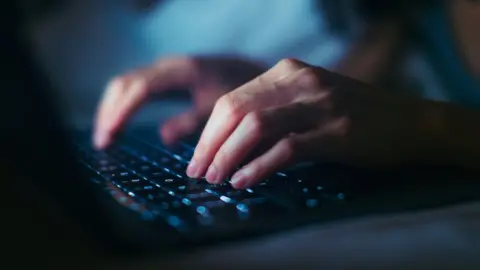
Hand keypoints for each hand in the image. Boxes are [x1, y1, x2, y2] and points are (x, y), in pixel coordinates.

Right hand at [93, 56, 264, 148]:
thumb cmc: (238, 92)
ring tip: (105, 139)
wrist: (250, 72)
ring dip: (111, 110)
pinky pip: (133, 89)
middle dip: (109, 112)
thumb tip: (163, 136)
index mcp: (181, 71)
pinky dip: (122, 107)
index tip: (109, 135)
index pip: (141, 88)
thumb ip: (192, 122)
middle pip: (124, 84)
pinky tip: (118, 126)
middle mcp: (167, 66)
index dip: (122, 111)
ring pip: (125, 85)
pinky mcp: (163, 77)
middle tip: (103, 144)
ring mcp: (163, 69)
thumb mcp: (219, 110)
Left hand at [186, 58, 438, 188]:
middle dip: (210, 145)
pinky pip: (287, 148)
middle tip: (198, 173)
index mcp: (288, 71)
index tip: (198, 158)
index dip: (208, 131)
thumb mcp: (308, 102)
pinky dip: (259, 166)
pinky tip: (243, 182)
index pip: (232, 99)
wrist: (411, 122)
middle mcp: (301, 80)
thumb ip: (272, 114)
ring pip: (256, 126)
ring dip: (227, 155)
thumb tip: (228, 145)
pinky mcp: (339, 131)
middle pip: (236, 110)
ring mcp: (321, 104)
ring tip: (215, 179)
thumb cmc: (355, 115)